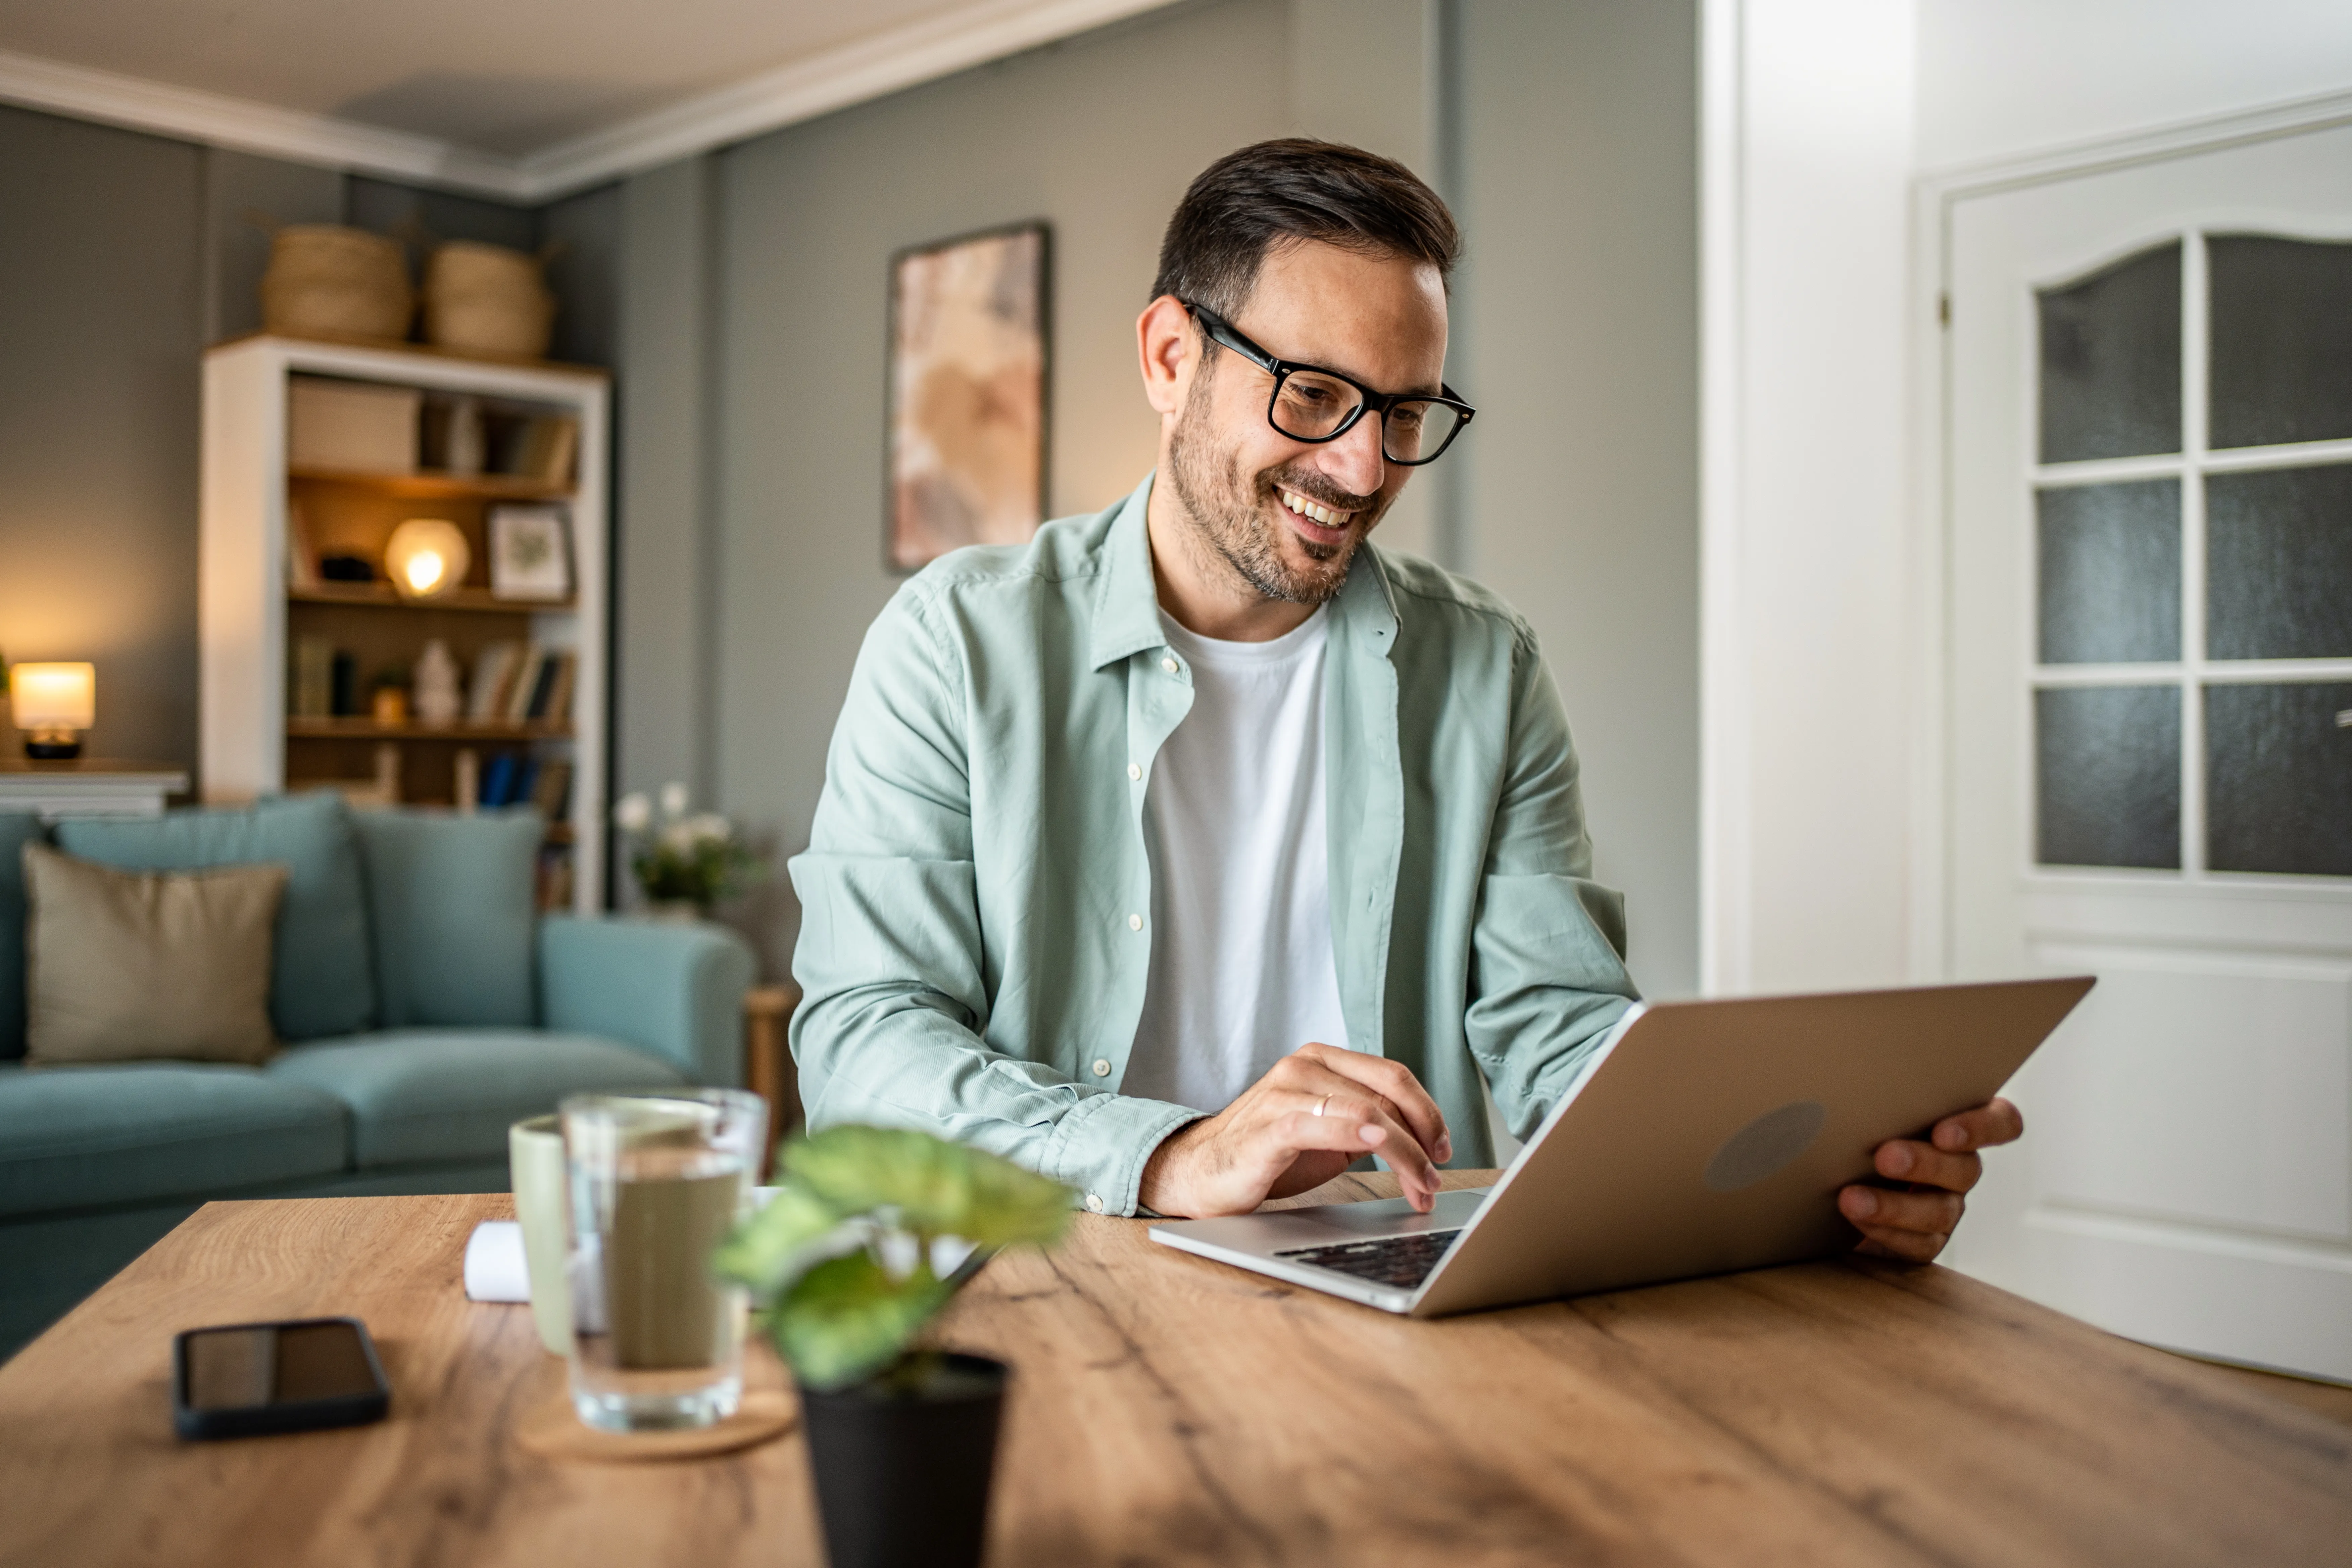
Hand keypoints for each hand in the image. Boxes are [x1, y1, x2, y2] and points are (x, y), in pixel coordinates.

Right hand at [1138, 1043, 1452, 1218]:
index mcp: (1321, 1059)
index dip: (1428, 1112)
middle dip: (1424, 1137)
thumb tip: (1423, 1139)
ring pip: (1367, 1112)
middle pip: (1387, 1092)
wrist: (1201, 1171)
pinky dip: (1360, 1134)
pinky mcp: (1270, 1125)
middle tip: (1437, 1174)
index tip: (1443, 1150)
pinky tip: (1381, 1147)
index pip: (1393, 1076)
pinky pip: (1324, 1123)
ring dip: (1405, 1153)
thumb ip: (1368, 1122)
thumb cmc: (1268, 1153)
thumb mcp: (1327, 1131)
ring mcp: (1285, 1092)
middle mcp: (1304, 1066)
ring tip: (1420, 1187)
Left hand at [1838, 1097, 2023, 1262]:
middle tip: (1885, 1157)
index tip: (1943, 1133)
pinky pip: (1919, 1244)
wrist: (1834, 1182)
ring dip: (1894, 1206)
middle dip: (1924, 1164)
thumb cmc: (1857, 1130)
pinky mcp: (1926, 1240)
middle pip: (1964, 1168)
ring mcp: (1947, 1206)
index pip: (2001, 1122)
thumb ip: (1884, 1098)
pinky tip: (1857, 1221)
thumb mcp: (1873, 1109)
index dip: (1982, 1128)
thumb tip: (1854, 1081)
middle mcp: (1960, 1167)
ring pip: (1939, 1211)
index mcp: (1959, 1126)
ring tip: (1852, 1199)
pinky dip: (1886, 1232)